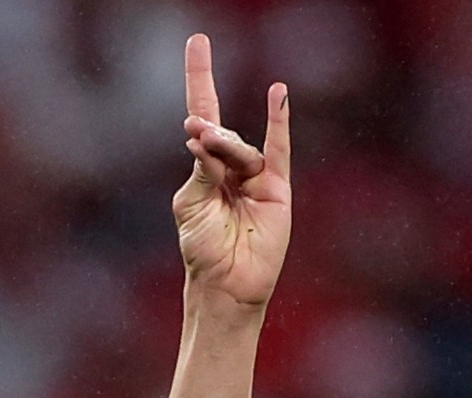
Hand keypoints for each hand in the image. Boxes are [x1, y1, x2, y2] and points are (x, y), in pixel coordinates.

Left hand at [173, 35, 289, 310]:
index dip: (200, 79)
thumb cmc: (202, 248)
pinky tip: (278, 94)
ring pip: (240, 150)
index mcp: (205, 167)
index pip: (203, 115)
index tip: (197, 41)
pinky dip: (278, 122)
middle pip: (219, 133)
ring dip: (225, 148)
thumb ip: (202, 170)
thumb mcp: (192, 206)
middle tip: (195, 132)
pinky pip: (279, 149)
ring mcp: (256, 175)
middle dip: (208, 130)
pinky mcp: (277, 188)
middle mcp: (231, 165)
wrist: (225, 282)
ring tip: (207, 146)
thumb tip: (203, 136)